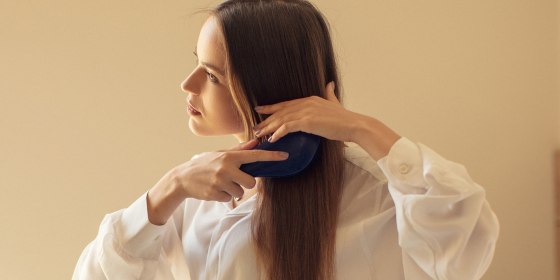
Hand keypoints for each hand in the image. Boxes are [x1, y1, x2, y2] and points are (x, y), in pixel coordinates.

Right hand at [173, 139, 288, 200]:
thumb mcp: (221, 153)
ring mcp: (220, 181)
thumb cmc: (205, 164)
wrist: (183, 177)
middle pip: (251, 182)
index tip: (285, 156)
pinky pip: (229, 199)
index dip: (271, 156)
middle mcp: (226, 167)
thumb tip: (256, 141)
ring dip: (233, 190)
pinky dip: (224, 196)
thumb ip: (239, 150)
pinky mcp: (215, 193)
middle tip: (233, 179)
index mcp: (230, 156)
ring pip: (240, 192)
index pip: (255, 155)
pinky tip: (214, 189)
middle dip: (245, 183)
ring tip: (221, 183)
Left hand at [252, 82, 400, 159]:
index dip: (271, 107)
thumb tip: (330, 83)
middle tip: (254, 127)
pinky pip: (288, 127)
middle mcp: (306, 103)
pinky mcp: (308, 122)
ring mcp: (306, 112)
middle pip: (281, 111)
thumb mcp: (335, 102)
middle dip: (266, 119)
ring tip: (259, 134)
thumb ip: (330, 93)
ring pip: (281, 119)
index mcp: (310, 99)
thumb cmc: (345, 118)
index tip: (259, 109)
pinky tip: (272, 139)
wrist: (354, 125)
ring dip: (268, 128)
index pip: (286, 103)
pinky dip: (278, 133)